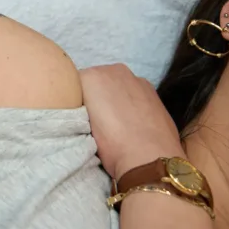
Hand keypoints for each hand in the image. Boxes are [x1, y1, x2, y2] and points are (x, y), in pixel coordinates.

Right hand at [81, 64, 183, 180]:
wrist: (150, 159)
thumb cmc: (112, 144)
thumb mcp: (82, 126)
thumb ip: (81, 107)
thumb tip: (85, 106)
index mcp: (91, 76)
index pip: (75, 83)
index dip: (77, 100)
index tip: (81, 117)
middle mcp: (114, 70)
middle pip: (98, 80)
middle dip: (97, 94)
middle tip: (99, 119)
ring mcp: (137, 78)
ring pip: (118, 85)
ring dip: (116, 96)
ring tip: (119, 121)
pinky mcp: (154, 90)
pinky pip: (135, 91)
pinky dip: (133, 101)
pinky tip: (136, 120)